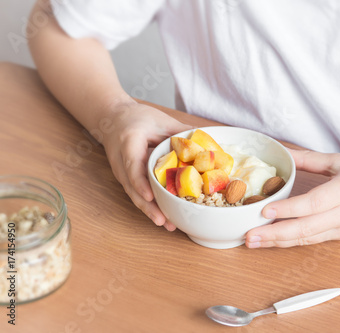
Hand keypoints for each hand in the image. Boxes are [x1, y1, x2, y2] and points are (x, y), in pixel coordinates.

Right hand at [102, 100, 192, 229]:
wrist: (113, 118)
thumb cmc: (137, 117)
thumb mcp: (159, 119)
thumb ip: (180, 131)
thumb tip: (207, 143)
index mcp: (129, 142)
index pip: (132, 164)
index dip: (141, 182)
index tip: (150, 195)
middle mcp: (122, 162)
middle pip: (132, 187)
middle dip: (147, 206)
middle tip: (163, 221)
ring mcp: (123, 173)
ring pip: (134, 195)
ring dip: (150, 211)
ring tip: (167, 225)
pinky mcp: (127, 179)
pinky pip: (138, 194)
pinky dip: (150, 206)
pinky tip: (164, 217)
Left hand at [245, 149, 339, 247]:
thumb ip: (311, 159)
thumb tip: (285, 153)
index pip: (313, 204)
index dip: (288, 210)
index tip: (264, 211)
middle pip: (306, 230)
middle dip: (274, 235)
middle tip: (248, 236)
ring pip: (307, 240)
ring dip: (279, 242)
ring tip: (254, 242)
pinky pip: (315, 241)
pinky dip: (293, 242)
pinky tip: (275, 241)